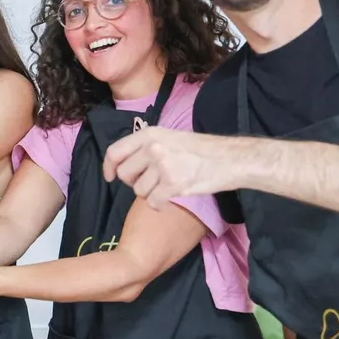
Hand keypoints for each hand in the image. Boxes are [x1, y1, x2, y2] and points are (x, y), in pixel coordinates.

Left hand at [101, 127, 237, 208]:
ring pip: (138, 191)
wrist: (230, 159)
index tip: (109, 177)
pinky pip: (152, 202)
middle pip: (124, 175)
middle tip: (151, 182)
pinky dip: (159, 205)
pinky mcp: (173, 184)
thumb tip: (124, 163)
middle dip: (134, 182)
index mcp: (150, 134)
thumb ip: (146, 146)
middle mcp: (153, 147)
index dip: (108, 167)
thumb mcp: (170, 137)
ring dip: (149, 193)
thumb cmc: (201, 150)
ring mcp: (163, 165)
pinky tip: (169, 199)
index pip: (115, 152)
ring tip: (166, 186)